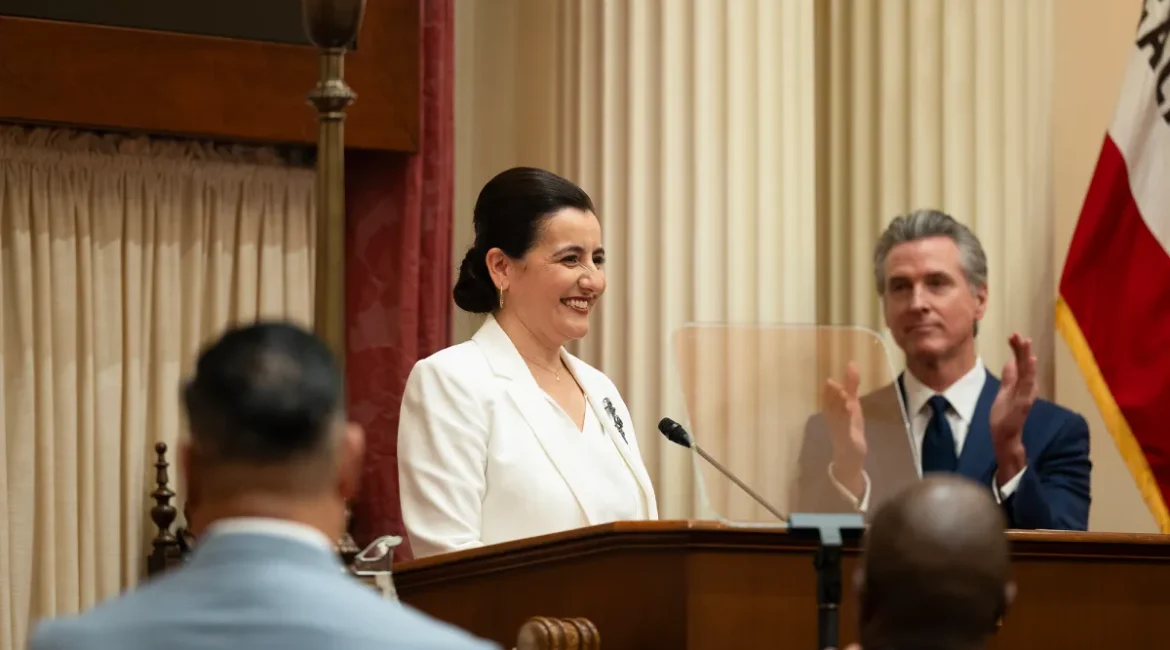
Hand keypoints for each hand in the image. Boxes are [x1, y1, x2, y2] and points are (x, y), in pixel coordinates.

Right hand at [824, 361, 866, 495]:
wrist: (850, 453)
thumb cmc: (849, 424)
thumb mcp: (851, 402)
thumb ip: (851, 383)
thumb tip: (852, 362)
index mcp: (831, 409)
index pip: (828, 399)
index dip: (828, 391)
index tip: (829, 381)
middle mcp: (833, 418)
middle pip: (830, 407)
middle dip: (831, 397)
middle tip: (832, 385)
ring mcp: (839, 429)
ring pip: (837, 417)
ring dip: (838, 407)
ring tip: (842, 395)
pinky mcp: (847, 438)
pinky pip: (845, 428)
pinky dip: (846, 420)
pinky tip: (849, 411)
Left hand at [989, 333, 1034, 481]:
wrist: (1005, 438)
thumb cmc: (1005, 416)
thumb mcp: (1004, 392)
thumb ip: (1009, 378)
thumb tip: (1011, 362)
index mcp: (1021, 385)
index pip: (1019, 364)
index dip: (1017, 350)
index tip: (1013, 335)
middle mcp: (1026, 389)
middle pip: (1025, 365)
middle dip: (1022, 350)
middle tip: (1019, 334)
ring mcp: (1025, 396)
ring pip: (1027, 373)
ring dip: (1027, 357)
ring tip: (1026, 342)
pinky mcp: (1023, 404)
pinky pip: (1027, 386)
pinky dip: (1029, 373)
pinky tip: (1030, 362)